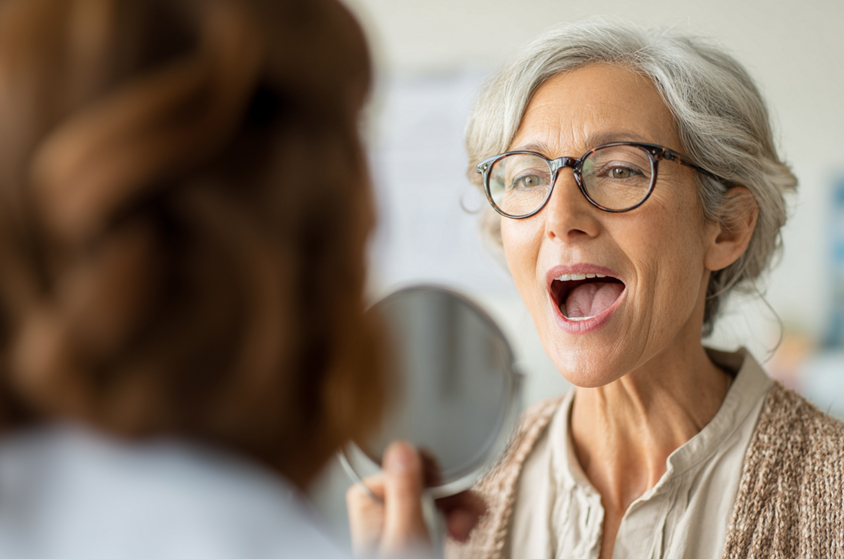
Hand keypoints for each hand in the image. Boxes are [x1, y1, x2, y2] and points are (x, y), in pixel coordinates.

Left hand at [346, 441, 485, 557]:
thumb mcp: (406, 535)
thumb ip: (405, 491)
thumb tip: (401, 447)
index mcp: (369, 498)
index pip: (408, 465)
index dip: (434, 479)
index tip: (448, 498)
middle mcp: (381, 505)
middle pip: (426, 479)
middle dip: (451, 498)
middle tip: (460, 523)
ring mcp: (398, 519)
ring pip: (438, 494)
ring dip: (458, 511)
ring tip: (463, 534)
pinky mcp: (414, 531)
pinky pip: (439, 512)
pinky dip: (455, 521)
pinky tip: (460, 535)